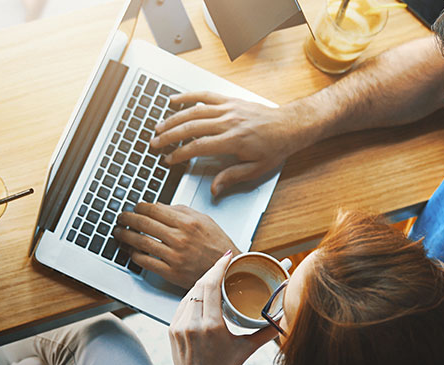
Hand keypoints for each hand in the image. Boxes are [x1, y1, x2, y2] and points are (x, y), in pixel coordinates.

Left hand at [113, 202, 239, 287]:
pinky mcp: (172, 272)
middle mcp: (181, 238)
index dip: (140, 207)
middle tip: (121, 218)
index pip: (155, 209)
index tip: (134, 207)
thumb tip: (158, 206)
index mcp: (188, 222)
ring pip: (142, 243)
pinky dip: (135, 256)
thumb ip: (181, 210)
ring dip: (126, 237)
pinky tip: (131, 251)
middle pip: (145, 224)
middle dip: (128, 219)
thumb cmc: (217, 244)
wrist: (228, 270)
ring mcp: (175, 256)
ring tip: (119, 233)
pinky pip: (147, 262)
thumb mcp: (204, 220)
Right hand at [151, 91, 307, 195]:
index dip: (181, 153)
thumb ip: (232, 177)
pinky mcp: (230, 100)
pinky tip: (173, 100)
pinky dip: (188, 97)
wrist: (289, 125)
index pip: (199, 146)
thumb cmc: (274, 148)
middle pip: (191, 127)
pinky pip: (205, 95)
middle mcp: (229, 121)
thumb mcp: (256, 169)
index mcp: (234, 140)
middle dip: (169, 136)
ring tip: (158, 127)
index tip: (169, 159)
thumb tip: (214, 189)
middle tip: (154, 144)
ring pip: (194, 111)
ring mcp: (229, 108)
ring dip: (173, 119)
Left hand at [169, 252, 278, 364]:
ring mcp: (179, 324)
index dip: (218, 267)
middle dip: (213, 271)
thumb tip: (283, 318)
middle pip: (200, 285)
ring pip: (190, 292)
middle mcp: (192, 323)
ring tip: (216, 277)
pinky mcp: (172, 327)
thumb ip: (265, 333)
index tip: (227, 257)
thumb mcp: (245, 351)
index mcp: (211, 327)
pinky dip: (194, 295)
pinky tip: (203, 293)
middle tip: (225, 263)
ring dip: (203, 282)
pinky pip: (183, 303)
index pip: (211, 286)